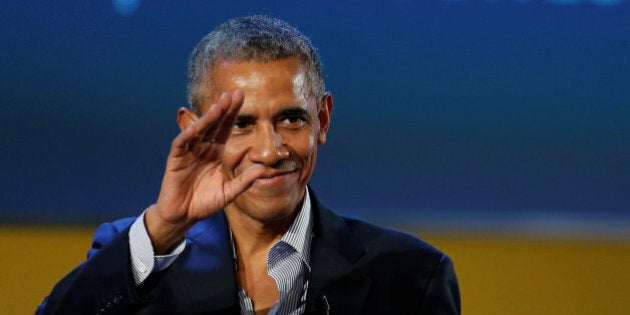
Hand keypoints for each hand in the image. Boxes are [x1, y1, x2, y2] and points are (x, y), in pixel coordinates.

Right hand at [145, 90, 264, 252]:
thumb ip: (244, 181)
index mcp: (217, 152)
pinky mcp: (176, 160)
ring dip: (208, 118)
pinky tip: (195, 127)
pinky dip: (187, 135)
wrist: (183, 216)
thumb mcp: (229, 192)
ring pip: (199, 130)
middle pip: (214, 124)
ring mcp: (189, 152)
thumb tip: (262, 169)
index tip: (242, 97)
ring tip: (218, 106)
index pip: (226, 128)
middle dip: (223, 109)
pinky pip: (181, 144)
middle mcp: (203, 147)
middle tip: (233, 93)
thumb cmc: (205, 202)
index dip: (233, 113)